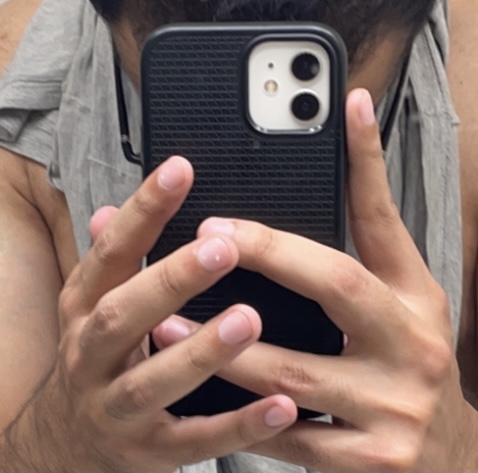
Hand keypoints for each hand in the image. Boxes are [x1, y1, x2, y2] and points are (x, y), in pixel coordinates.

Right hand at [21, 157, 295, 472]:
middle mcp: (92, 354)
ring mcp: (117, 408)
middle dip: (173, 280)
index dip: (144, 211)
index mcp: (85, 306)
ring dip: (202, 351)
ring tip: (248, 319)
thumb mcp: (93, 302)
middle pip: (125, 315)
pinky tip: (280, 403)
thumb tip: (111, 209)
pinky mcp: (149, 452)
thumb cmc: (97, 355)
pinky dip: (238, 424)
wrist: (66, 444)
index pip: (111, 251)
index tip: (181, 170)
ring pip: (155, 382)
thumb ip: (112, 258)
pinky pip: (196, 441)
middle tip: (223, 248)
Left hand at [157, 90, 475, 471]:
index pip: (386, 217)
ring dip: (223, 344)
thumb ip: (367, 242)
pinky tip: (201, 397)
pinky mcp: (369, 463)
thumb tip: (346, 158)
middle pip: (334, 282)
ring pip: (293, 369)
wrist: (452, 463)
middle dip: (266, 253)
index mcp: (414, 296)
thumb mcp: (403, 299)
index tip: (345, 105)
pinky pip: (289, 438)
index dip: (368, 158)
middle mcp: (412, 344)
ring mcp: (393, 407)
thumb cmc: (410, 362)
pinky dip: (243, 416)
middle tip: (209, 233)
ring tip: (169, 319)